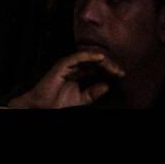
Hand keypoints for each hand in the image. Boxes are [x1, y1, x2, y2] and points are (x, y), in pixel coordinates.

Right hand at [8, 51, 123, 108]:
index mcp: (79, 72)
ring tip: (112, 66)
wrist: (43, 107)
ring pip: (88, 58)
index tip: (121, 75)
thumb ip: (93, 93)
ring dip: (101, 61)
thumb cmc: (58, 102)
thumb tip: (107, 86)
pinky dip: (88, 56)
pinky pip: (76, 57)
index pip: (97, 67)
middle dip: (108, 65)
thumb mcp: (81, 99)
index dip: (109, 70)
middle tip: (119, 71)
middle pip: (95, 61)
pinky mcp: (62, 65)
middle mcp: (74, 67)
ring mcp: (68, 65)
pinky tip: (99, 58)